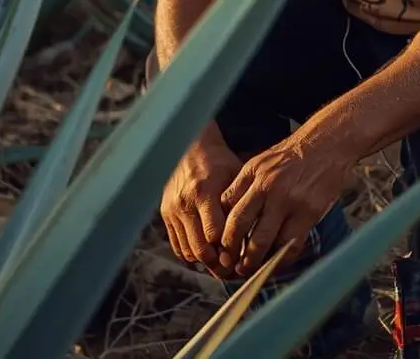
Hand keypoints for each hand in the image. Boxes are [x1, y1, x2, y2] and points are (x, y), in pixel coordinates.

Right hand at [160, 130, 242, 279]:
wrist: (190, 147)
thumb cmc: (219, 162)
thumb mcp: (235, 177)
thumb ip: (240, 204)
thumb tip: (254, 236)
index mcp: (204, 193)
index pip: (214, 235)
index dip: (228, 252)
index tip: (240, 260)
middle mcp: (185, 204)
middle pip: (200, 249)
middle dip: (217, 265)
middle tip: (232, 271)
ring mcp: (172, 210)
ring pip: (187, 251)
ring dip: (204, 262)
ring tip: (221, 264)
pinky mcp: (165, 214)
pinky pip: (177, 245)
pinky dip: (191, 254)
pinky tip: (206, 253)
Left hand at [219, 135, 354, 276]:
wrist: (326, 145)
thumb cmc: (290, 158)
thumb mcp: (259, 163)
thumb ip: (241, 187)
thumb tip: (223, 214)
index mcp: (253, 176)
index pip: (229, 210)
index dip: (222, 234)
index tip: (220, 249)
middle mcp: (268, 188)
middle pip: (242, 227)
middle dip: (232, 251)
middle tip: (230, 266)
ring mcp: (289, 201)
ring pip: (265, 240)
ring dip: (255, 260)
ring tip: (250, 269)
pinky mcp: (309, 212)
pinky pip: (291, 244)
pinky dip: (281, 259)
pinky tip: (276, 264)